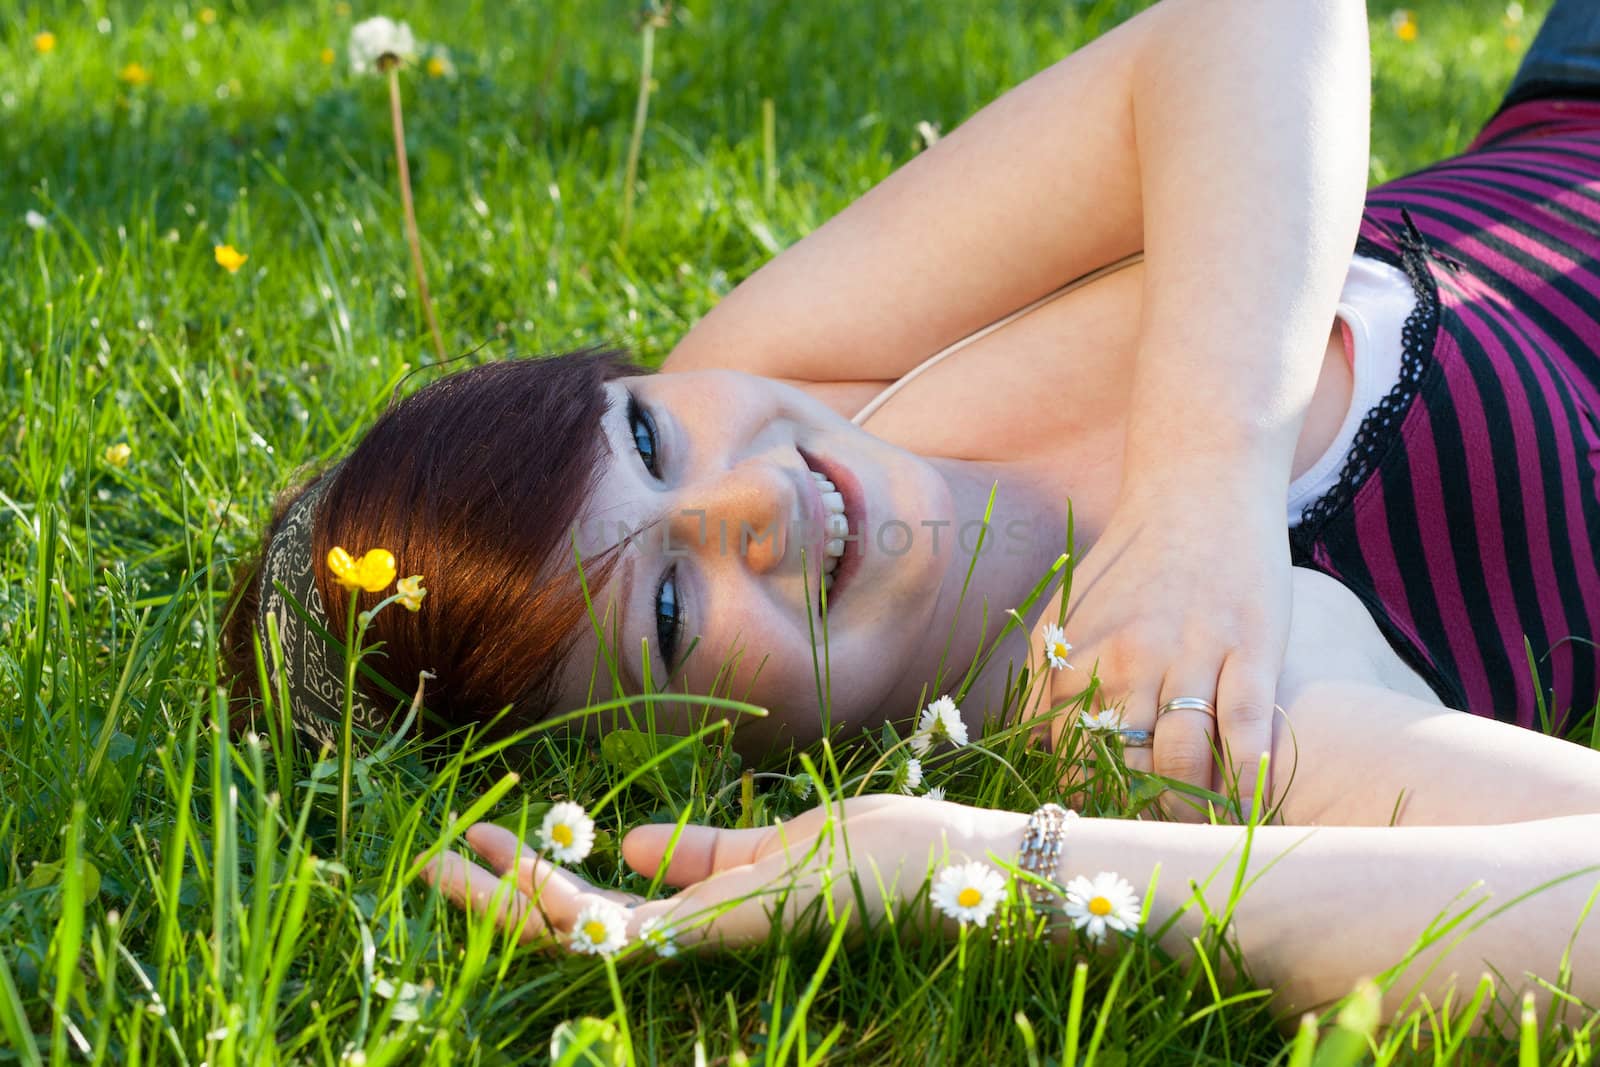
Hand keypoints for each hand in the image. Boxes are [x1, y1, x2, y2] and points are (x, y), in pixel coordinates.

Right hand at [420, 796, 1021, 950]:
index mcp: (699, 915)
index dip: (527, 882)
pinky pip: (640, 935)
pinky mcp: (739, 925)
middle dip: (496, 901)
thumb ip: (698, 856)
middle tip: (432, 860)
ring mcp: (712, 936)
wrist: (948, 864)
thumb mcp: (768, 845)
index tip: (479, 839)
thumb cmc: (870, 855)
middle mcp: (694, 936)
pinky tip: (530, 888)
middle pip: (572, 929)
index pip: (593, 909)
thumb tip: (626, 847)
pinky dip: (576, 912)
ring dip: (512, 901)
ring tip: (452, 858)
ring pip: (587, 935)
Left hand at [1029, 479, 1289, 819]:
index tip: (1092, 834)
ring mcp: (1191, 654)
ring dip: (1189, 811)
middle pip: (1119, 769)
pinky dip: (1247, 777)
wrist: (1198, 482)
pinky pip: (1247, 728)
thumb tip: (1032, 747)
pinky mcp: (1252, 646)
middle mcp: (1126, 661)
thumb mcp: (1070, 611)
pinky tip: (1249, 806)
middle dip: (1131, 818)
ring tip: (1199, 837)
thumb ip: (1047, 675)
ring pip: (1181, 760)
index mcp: (1075, 656)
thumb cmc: (1132, 558)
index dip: (1078, 802)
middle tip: (1147, 854)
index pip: (1064, 754)